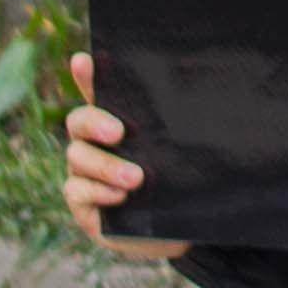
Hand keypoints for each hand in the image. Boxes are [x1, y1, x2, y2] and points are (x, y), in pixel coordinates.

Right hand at [59, 52, 187, 262]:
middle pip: (79, 121)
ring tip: (135, 178)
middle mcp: (95, 143)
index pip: (99, 91)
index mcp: (118, 121)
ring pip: (77, 157)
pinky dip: (98, 192)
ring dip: (106, 166)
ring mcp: (84, 172)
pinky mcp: (83, 203)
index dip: (88, 76)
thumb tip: (211, 89)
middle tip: (119, 132)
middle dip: (95, 122)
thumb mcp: (185, 149)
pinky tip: (120, 196)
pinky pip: (77, 190)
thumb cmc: (181, 179)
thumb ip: (184, 124)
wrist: (178, 226)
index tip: (84, 60)